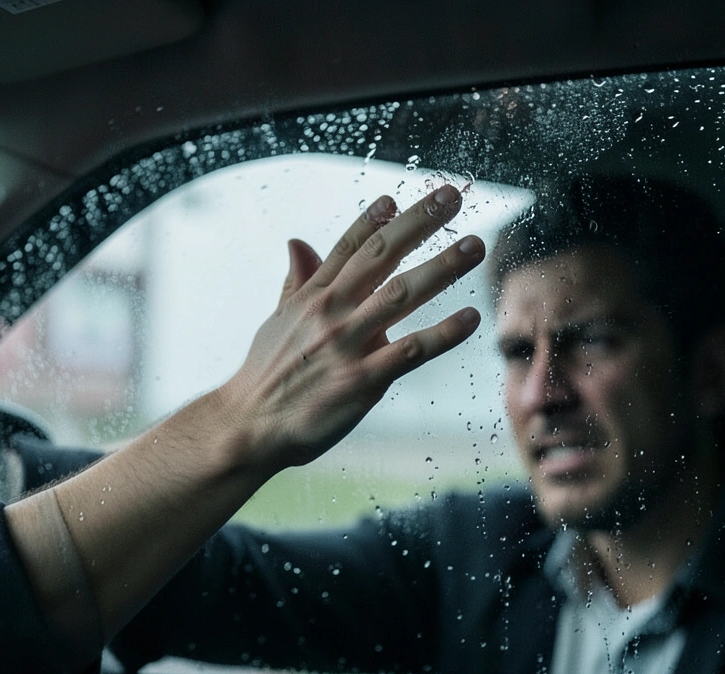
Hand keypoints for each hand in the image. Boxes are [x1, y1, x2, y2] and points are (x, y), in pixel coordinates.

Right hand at [218, 184, 484, 470]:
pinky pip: (409, 351)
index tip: (398, 196)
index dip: (374, 219)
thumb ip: (297, 281)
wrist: (249, 426)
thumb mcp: (278, 320)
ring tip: (475, 247)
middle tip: (451, 197)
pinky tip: (470, 317)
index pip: (348, 247)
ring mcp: (346, 345)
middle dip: (418, 224)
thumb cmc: (267, 374)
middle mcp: (330, 312)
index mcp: (311, 295)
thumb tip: (297, 241)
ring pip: (400, 295)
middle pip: (381, 257)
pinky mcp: (361, 381)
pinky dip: (441, 333)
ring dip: (441, 268)